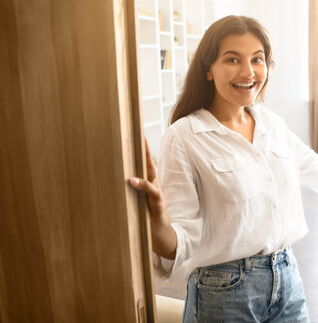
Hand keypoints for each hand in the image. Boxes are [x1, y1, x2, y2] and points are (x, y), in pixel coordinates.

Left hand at [129, 137, 176, 258]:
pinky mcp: (158, 204)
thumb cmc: (145, 220)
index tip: (132, 131)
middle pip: (148, 162)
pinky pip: (152, 192)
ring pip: (151, 173)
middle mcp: (153, 185)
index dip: (139, 148)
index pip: (142, 162)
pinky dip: (143, 185)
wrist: (162, 238)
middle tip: (138, 131)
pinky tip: (133, 180)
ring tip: (137, 147)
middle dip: (144, 146)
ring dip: (145, 160)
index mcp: (147, 183)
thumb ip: (124, 193)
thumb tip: (104, 183)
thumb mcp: (133, 203)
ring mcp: (157, 193)